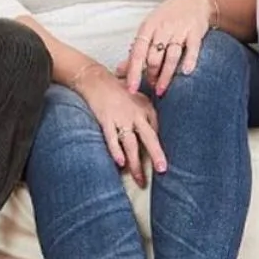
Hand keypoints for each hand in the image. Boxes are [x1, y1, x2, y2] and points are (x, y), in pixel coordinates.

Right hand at [77, 68, 166, 187]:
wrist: (95, 79)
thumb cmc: (117, 90)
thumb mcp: (137, 97)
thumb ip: (145, 113)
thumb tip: (153, 131)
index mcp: (146, 108)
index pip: (155, 131)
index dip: (157, 148)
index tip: (160, 164)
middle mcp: (135, 114)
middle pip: (149, 138)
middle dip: (156, 155)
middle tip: (162, 170)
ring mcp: (120, 117)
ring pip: (131, 144)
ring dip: (135, 163)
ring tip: (139, 179)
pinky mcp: (106, 120)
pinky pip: (112, 138)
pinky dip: (116, 151)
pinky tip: (120, 163)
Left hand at [123, 0, 215, 95]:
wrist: (194, 1)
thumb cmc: (167, 18)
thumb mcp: (149, 29)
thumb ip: (136, 51)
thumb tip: (120, 70)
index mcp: (147, 28)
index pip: (137, 53)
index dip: (133, 72)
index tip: (130, 88)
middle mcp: (162, 28)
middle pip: (154, 57)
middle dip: (151, 75)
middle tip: (151, 88)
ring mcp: (179, 30)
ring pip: (171, 56)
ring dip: (166, 75)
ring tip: (161, 89)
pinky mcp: (195, 32)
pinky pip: (192, 48)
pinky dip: (189, 60)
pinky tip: (186, 72)